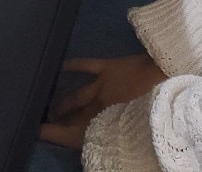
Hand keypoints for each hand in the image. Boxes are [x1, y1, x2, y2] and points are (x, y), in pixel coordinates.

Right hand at [39, 54, 165, 149]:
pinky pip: (87, 66)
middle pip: (73, 116)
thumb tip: (96, 135)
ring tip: (49, 106)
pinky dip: (74, 65)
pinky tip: (61, 65)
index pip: (73, 133)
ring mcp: (102, 86)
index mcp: (104, 123)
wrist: (164, 79)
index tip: (37, 131)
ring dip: (62, 101)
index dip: (54, 133)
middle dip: (57, 120)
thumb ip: (111, 131)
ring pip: (76, 96)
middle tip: (42, 120)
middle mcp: (99, 107)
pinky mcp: (108, 68)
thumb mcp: (131, 128)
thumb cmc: (153, 110)